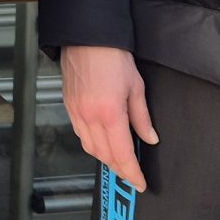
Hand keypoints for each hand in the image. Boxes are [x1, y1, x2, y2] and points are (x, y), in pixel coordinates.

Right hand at [62, 44, 155, 191]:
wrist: (87, 37)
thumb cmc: (112, 56)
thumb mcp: (136, 86)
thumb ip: (142, 117)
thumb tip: (149, 138)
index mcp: (110, 113)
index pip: (122, 154)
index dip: (132, 172)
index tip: (140, 183)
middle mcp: (90, 117)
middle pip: (104, 155)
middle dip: (119, 169)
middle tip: (132, 175)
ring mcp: (76, 113)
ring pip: (90, 148)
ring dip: (105, 159)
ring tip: (119, 162)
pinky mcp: (69, 106)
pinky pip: (80, 134)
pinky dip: (92, 144)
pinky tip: (101, 143)